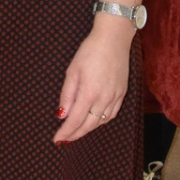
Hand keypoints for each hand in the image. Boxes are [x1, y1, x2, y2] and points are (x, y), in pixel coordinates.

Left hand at [53, 21, 132, 142]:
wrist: (113, 39)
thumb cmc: (89, 51)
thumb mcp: (72, 71)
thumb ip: (67, 95)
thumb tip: (61, 115)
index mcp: (89, 93)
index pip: (75, 120)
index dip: (66, 132)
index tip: (56, 140)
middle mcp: (104, 98)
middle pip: (89, 125)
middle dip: (75, 134)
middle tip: (64, 139)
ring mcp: (115, 97)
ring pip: (101, 121)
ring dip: (88, 129)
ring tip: (76, 131)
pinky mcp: (122, 93)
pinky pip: (112, 114)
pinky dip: (101, 121)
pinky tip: (94, 121)